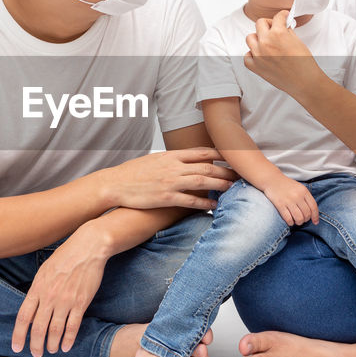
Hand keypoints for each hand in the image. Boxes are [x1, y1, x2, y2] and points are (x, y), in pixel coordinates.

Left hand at [11, 222, 110, 356]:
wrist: (87, 248)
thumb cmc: (65, 256)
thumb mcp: (44, 270)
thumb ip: (37, 289)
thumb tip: (32, 305)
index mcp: (37, 288)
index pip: (23, 316)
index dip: (18, 334)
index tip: (17, 346)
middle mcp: (49, 296)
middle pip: (38, 327)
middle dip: (35, 344)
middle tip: (36, 353)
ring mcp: (65, 300)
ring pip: (55, 330)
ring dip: (52, 344)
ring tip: (51, 350)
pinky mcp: (81, 302)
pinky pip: (73, 325)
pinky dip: (68, 339)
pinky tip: (66, 346)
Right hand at [106, 147, 235, 210]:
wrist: (114, 184)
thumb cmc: (132, 172)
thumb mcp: (153, 159)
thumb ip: (171, 159)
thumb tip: (185, 160)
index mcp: (171, 155)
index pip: (201, 152)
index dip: (220, 154)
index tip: (232, 157)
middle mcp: (173, 167)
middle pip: (207, 167)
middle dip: (226, 171)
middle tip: (240, 175)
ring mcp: (170, 182)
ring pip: (202, 182)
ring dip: (220, 185)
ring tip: (233, 188)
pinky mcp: (166, 198)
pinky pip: (190, 200)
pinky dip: (204, 202)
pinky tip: (214, 205)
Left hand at [243, 10, 321, 93]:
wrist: (304, 81)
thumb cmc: (304, 63)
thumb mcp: (297, 40)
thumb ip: (287, 31)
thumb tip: (283, 26)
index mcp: (278, 34)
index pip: (277, 17)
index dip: (282, 16)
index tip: (283, 17)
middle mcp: (265, 42)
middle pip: (260, 23)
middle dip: (268, 24)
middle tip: (275, 29)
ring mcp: (258, 55)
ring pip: (250, 38)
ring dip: (258, 38)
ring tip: (267, 43)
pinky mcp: (255, 66)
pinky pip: (247, 56)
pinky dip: (252, 54)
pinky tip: (260, 55)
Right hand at [261, 175, 318, 225]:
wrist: (272, 179)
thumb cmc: (286, 185)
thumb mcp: (299, 187)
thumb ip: (306, 197)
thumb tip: (312, 212)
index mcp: (304, 191)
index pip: (313, 206)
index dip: (315, 216)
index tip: (315, 222)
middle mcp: (297, 196)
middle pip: (307, 214)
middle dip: (306, 220)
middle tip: (302, 220)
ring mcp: (288, 200)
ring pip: (299, 218)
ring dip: (299, 222)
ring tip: (297, 222)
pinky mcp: (280, 204)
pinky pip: (288, 218)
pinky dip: (290, 223)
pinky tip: (290, 222)